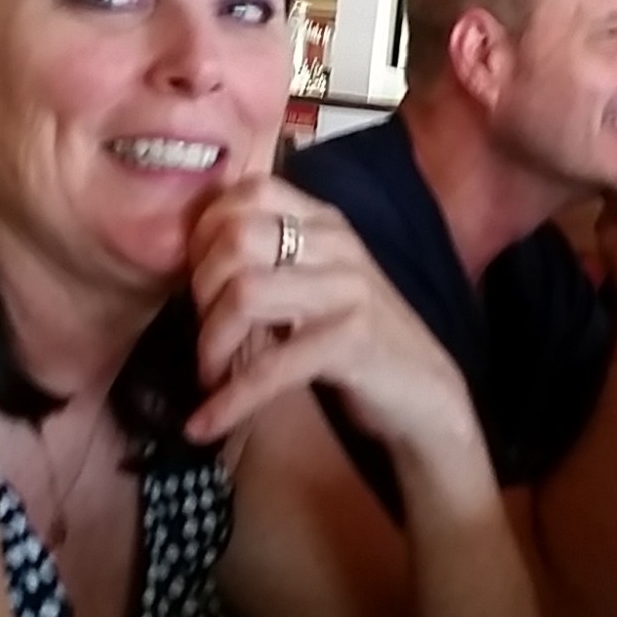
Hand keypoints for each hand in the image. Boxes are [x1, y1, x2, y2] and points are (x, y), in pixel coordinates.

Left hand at [183, 177, 475, 454]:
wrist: (424, 393)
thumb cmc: (357, 338)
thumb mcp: (316, 282)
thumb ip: (271, 260)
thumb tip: (193, 260)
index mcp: (325, 222)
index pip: (251, 191)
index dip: (206, 232)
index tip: (193, 278)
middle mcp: (337, 244)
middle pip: (236, 238)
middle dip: (200, 291)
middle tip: (202, 333)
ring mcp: (348, 289)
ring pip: (245, 293)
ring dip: (211, 343)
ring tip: (209, 375)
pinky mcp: (352, 340)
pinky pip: (270, 367)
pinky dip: (229, 401)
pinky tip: (204, 424)